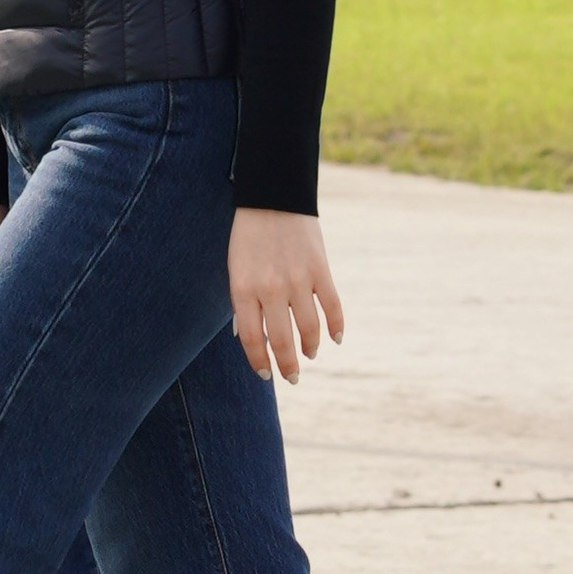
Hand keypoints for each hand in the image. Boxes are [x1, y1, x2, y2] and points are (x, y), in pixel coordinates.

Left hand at [228, 207, 343, 383]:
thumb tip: (251, 337)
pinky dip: (336, 326)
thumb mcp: (236, 268)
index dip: (259, 362)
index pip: (252, 339)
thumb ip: (243, 301)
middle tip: (292, 377)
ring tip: (310, 354)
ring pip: (310, 329)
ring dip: (310, 347)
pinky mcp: (321, 269)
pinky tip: (335, 338)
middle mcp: (271, 288)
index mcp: (244, 288)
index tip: (265, 375)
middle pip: (282, 341)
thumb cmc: (249, 236)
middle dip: (288, 366)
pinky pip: (332, 306)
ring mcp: (298, 279)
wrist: (273, 196)